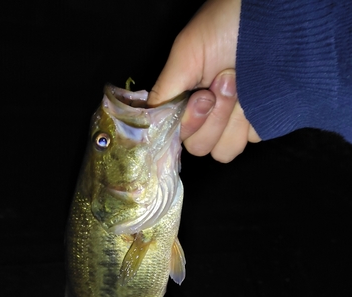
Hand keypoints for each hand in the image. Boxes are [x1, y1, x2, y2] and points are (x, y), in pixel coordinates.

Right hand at [147, 0, 260, 162]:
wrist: (273, 20)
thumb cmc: (225, 27)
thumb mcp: (186, 53)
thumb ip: (165, 92)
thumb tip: (148, 122)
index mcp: (186, 103)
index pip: (176, 137)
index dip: (190, 123)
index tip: (202, 96)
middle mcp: (209, 117)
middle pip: (200, 148)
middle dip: (214, 118)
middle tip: (226, 82)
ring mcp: (235, 122)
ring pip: (224, 151)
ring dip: (233, 121)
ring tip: (243, 87)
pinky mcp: (261, 123)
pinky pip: (251, 140)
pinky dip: (254, 120)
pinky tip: (258, 95)